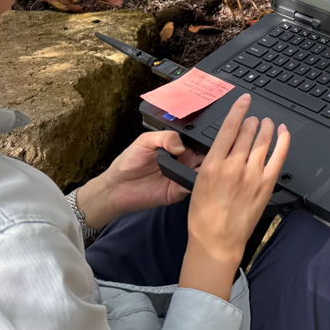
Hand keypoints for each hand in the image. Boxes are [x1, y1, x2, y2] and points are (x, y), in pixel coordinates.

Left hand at [75, 131, 203, 229]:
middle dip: (212, 156)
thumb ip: (165, 137)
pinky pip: (191, 187)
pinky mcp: (178, 192)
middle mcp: (184, 162)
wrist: (116, 187)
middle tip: (212, 154)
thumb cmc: (129, 161)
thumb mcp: (145, 141)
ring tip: (202, 166)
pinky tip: (190, 178)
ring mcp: (182, 177)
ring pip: (202, 173)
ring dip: (206, 170)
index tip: (213, 140)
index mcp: (179, 147)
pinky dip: (194, 184)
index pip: (199, 142)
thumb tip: (182, 147)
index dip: (207, 141)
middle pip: (206, 157)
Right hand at [182, 95, 289, 277]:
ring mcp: (252, 175)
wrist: (216, 241)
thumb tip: (225, 145)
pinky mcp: (266, 184)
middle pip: (248, 132)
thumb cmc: (204, 217)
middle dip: (252, 121)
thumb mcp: (198, 182)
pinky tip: (283, 132)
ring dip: (267, 127)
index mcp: (212, 165)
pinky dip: (283, 140)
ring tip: (267, 122)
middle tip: (254, 119)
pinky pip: (279, 155)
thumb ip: (212, 161)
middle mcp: (233, 166)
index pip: (228, 128)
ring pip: (263, 140)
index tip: (244, 100)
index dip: (239, 110)